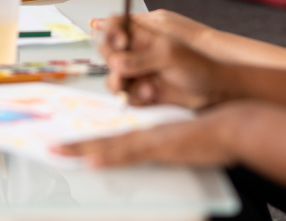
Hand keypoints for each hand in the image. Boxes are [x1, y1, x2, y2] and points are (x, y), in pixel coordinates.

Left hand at [54, 102, 255, 166]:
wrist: (233, 124)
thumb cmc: (214, 131)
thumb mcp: (183, 138)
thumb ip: (166, 144)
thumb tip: (156, 150)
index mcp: (150, 131)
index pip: (114, 137)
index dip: (91, 142)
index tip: (70, 144)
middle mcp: (146, 132)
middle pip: (105, 140)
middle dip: (77, 145)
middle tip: (52, 147)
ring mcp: (152, 139)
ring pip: (110, 145)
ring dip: (84, 150)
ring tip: (60, 152)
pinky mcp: (161, 148)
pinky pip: (130, 155)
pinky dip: (111, 158)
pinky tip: (94, 162)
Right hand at [96, 14, 224, 108]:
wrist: (213, 91)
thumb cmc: (198, 64)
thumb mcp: (169, 55)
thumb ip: (141, 58)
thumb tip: (116, 63)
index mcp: (143, 33)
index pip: (116, 25)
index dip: (111, 31)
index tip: (120, 42)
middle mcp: (136, 51)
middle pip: (108, 51)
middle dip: (113, 61)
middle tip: (123, 70)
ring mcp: (137, 72)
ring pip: (114, 76)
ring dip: (124, 83)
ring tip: (146, 88)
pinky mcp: (140, 91)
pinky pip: (126, 95)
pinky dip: (135, 97)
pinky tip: (152, 95)